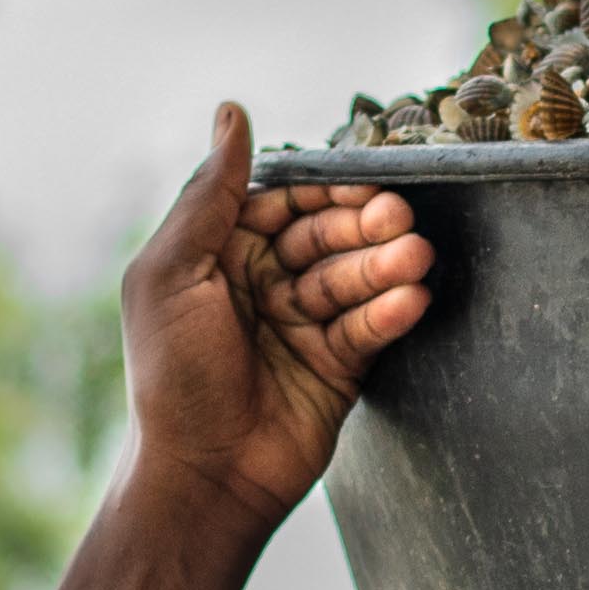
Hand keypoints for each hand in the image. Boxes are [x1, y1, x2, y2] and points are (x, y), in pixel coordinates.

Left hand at [120, 105, 436, 531]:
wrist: (203, 478)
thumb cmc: (172, 377)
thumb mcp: (173, 275)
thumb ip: (210, 194)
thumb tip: (231, 111)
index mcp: (216, 253)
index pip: (282, 200)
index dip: (322, 190)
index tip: (362, 184)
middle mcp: (261, 282)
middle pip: (325, 235)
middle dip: (363, 227)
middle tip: (399, 222)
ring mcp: (301, 324)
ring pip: (354, 277)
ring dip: (386, 266)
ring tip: (416, 258)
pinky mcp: (337, 366)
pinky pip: (370, 326)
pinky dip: (392, 311)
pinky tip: (412, 299)